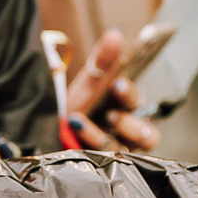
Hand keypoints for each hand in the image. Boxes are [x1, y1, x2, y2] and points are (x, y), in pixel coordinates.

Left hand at [64, 28, 158, 152]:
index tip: (117, 82)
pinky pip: (110, 155)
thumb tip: (116, 33)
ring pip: (136, 145)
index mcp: (127, 107)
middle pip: (147, 128)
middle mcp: (129, 131)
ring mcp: (120, 149)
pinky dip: (94, 138)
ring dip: (119, 128)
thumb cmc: (77, 109)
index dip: (131, 92)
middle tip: (114, 96)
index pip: (138, 99)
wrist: (51, 136)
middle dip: (131, 114)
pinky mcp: (107, 164)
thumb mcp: (86, 84)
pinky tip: (78, 126)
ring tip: (100, 117)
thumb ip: (103, 61)